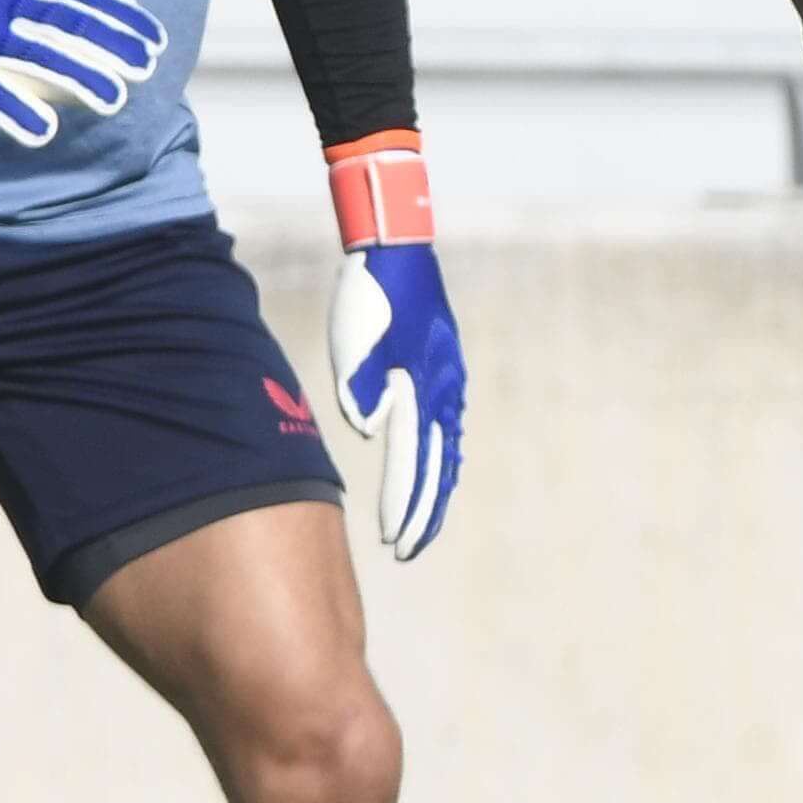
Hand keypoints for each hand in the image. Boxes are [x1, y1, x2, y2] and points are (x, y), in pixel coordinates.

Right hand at [0, 0, 162, 149]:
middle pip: (59, 22)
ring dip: (75, 76)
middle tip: (144, 68)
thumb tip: (101, 36)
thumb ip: (41, 17)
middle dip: (106, 44)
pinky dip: (14, 111)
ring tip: (114, 99)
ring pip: (29, 52)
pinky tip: (44, 133)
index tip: (154, 39)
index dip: (117, 18)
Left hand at [325, 133, 462, 559]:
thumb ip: (362, 382)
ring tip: (422, 526)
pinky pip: (446, 431)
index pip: (412, 461)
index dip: (403, 505)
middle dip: (422, 514)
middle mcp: (442, 392)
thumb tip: (372, 428)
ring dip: (433, 493)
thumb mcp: (354, 336)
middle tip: (407, 551)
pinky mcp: (443, 373)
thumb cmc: (368, 294)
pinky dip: (441, 462)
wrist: (396, 251)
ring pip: (446, 452)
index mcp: (419, 386)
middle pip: (436, 467)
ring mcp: (447, 383)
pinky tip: (434, 472)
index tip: (393, 542)